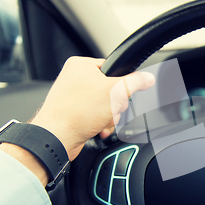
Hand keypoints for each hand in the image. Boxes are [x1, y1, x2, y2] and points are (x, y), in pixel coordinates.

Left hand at [31, 57, 154, 160]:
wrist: (57, 138)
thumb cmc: (76, 113)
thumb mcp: (115, 92)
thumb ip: (136, 82)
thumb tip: (147, 77)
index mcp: (81, 65)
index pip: (113, 68)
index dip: (121, 83)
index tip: (122, 92)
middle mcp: (75, 78)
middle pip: (111, 89)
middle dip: (115, 105)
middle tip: (109, 109)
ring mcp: (73, 96)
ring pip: (106, 104)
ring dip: (109, 116)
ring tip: (102, 121)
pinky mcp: (74, 112)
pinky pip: (96, 115)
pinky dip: (101, 123)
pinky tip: (97, 128)